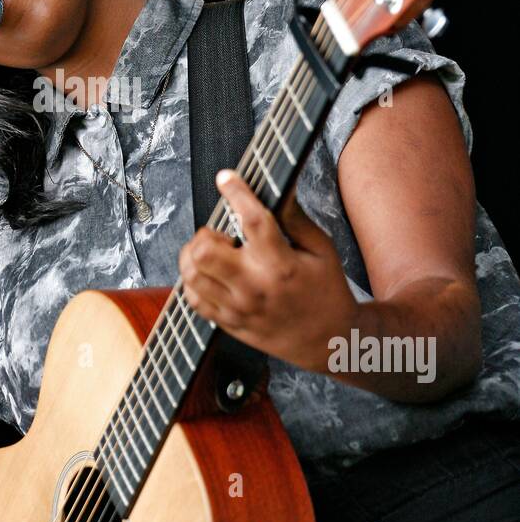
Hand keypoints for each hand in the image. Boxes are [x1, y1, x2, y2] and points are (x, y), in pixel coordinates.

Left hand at [178, 168, 358, 372]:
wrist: (330, 343)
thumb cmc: (328, 291)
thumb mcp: (322, 250)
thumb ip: (296, 219)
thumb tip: (281, 187)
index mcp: (281, 264)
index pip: (252, 220)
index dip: (236, 192)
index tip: (226, 177)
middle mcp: (255, 287)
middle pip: (205, 250)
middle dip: (206, 232)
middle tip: (221, 234)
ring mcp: (238, 308)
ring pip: (192, 274)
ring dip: (194, 255)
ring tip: (213, 253)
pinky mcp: (229, 323)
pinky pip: (193, 299)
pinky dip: (193, 281)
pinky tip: (209, 274)